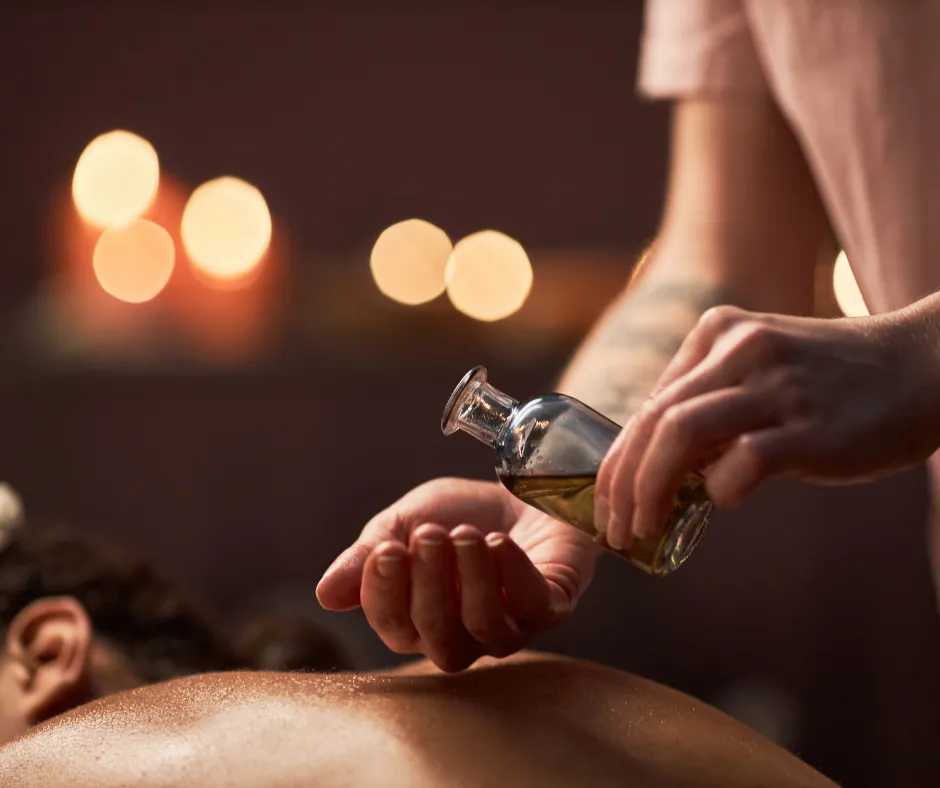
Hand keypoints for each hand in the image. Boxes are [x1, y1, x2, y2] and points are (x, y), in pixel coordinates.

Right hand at [316, 477, 599, 671]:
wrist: (522, 489)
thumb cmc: (460, 514)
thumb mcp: (405, 522)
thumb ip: (367, 555)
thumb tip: (325, 594)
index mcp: (420, 619)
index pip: (394, 628)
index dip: (385, 595)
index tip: (386, 549)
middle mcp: (465, 634)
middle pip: (440, 642)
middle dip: (430, 587)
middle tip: (429, 534)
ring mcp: (512, 625)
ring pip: (487, 631)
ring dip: (472, 581)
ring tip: (467, 535)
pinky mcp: (552, 606)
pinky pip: (535, 608)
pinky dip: (513, 575)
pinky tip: (499, 542)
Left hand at [595, 304, 939, 548]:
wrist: (927, 365)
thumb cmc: (834, 381)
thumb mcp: (762, 370)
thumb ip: (711, 404)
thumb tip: (658, 467)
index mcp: (719, 332)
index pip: (648, 405)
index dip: (617, 461)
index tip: (608, 502)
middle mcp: (741, 349)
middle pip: (653, 419)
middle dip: (621, 482)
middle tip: (614, 528)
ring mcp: (777, 386)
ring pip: (680, 432)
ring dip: (649, 488)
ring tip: (642, 527)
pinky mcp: (812, 427)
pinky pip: (743, 461)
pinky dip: (720, 488)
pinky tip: (725, 499)